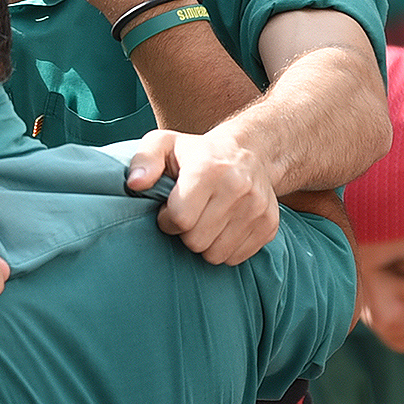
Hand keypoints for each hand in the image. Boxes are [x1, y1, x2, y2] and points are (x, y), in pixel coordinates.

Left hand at [126, 128, 279, 264]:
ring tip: (203, 221)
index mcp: (208, 170)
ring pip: (216, 254)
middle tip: (187, 215)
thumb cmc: (195, 153)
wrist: (247, 153)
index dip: (166, 220)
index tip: (167, 209)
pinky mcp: (268, 225)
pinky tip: (220, 227)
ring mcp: (257, 209)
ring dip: (203, 243)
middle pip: (196, 241)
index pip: (180, 219)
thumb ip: (143, 161)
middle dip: (184, 233)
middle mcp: (238, 188)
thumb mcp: (163, 144)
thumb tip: (134, 184)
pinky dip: (223, 248)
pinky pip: (235, 258)